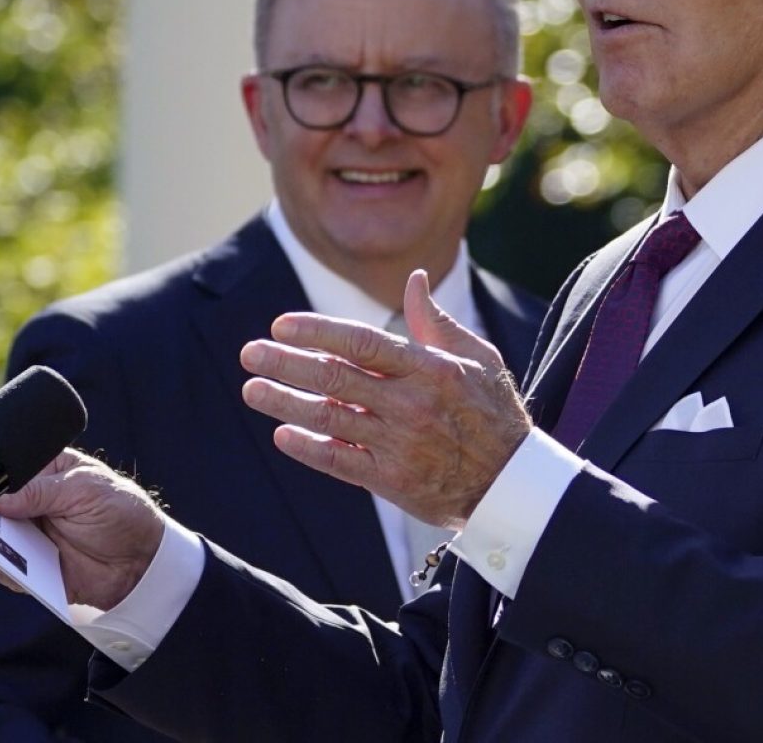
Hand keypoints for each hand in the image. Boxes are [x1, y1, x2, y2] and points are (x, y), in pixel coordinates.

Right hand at [0, 448, 165, 609]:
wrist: (142, 559)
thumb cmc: (122, 512)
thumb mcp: (86, 490)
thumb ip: (41, 492)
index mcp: (49, 473)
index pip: (10, 473)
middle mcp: (34, 502)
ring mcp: (31, 534)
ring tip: (4, 547)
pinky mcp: (31, 565)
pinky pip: (7, 570)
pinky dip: (9, 570)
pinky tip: (22, 568)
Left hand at [241, 269, 531, 528]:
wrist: (512, 482)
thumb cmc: (493, 411)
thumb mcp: (478, 357)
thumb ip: (437, 321)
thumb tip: (414, 279)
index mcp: (429, 368)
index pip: (362, 342)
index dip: (317, 332)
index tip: (282, 325)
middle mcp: (410, 403)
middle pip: (334, 377)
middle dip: (286, 363)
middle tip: (251, 353)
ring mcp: (399, 443)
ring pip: (329, 417)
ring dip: (284, 402)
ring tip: (252, 389)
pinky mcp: (392, 480)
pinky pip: (340, 461)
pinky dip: (308, 448)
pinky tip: (283, 433)